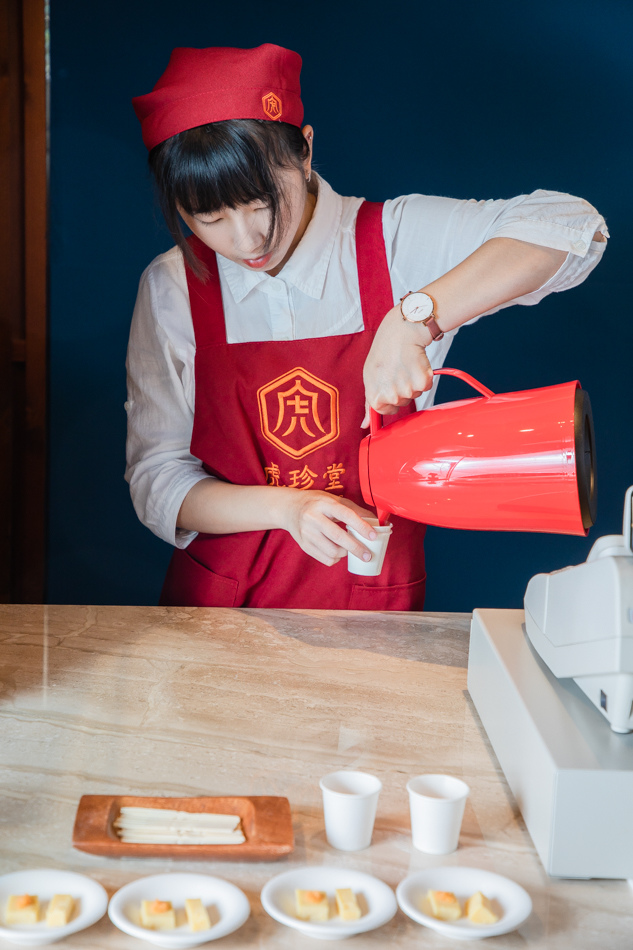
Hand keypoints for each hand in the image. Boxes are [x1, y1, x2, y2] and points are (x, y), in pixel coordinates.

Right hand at [281, 490, 377, 566]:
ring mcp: (306, 532)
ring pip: (332, 550)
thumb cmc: (316, 503)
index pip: (345, 515)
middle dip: (356, 548)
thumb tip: (376, 522)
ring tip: (349, 549)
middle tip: (368, 555)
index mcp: (323, 504)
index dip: (361, 526)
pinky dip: (336, 559)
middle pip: (338, 536)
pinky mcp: (303, 545)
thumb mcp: (334, 500)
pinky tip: (338, 553)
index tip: (373, 536)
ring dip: (345, 553)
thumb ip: (354, 510)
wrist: (289, 508)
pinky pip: (325, 558)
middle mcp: (313, 517)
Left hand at [362, 304, 433, 423]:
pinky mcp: (423, 383)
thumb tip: (365, 425)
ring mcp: (408, 391)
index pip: (388, 411)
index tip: (388, 383)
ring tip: (404, 365)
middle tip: (395, 370)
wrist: (400, 333)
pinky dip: (423, 377)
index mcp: (376, 398)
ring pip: (414, 394)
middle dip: (401, 389)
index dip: (389, 397)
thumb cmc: (383, 354)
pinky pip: (425, 386)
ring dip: (412, 382)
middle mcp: (392, 397)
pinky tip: (414, 364)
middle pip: (403, 402)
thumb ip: (368, 405)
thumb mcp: (369, 379)